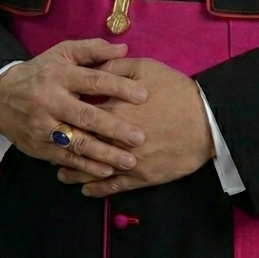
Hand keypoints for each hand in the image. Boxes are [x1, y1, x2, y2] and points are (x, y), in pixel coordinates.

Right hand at [0, 39, 148, 179]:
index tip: (144, 96)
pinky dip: (86, 167)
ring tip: (129, 161)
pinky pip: (66, 159)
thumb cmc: (41, 72)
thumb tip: (124, 48)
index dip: (119, 88)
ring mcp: (44, 126)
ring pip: (77, 142)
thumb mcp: (62, 53)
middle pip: (86, 116)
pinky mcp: (39, 147)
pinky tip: (106, 172)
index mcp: (60, 76)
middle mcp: (51, 101)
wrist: (0, 97)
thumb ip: (92, 50)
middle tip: (140, 137)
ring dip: (104, 154)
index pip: (93, 81)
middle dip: (114, 128)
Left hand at [56, 57, 213, 196]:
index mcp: (115, 109)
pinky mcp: (141, 177)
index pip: (80, 114)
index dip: (65, 117)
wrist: (208, 121)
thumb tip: (92, 69)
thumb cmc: (177, 91)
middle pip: (81, 144)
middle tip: (51, 150)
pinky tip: (85, 190)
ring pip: (93, 170)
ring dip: (74, 173)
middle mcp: (116, 138)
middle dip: (64, 148)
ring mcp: (128, 160)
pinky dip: (97, 189)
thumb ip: (115, 67)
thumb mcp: (146, 68)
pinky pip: (113, 186)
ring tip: (61, 174)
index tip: (54, 118)